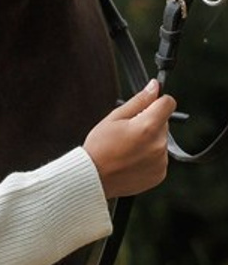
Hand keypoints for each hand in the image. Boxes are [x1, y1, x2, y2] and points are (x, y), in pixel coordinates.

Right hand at [83, 79, 175, 198]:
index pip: (168, 103)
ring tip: (127, 147)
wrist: (95, 177)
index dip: (157, 100)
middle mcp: (159, 144)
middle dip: (149, 122)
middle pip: (163, 122)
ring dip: (149, 140)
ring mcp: (161, 161)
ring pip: (161, 140)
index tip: (148, 104)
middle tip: (127, 131)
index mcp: (147, 127)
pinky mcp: (160, 173)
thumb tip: (153, 87)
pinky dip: (149, 155)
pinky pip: (159, 157)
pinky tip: (131, 158)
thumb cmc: (100, 146)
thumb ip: (138, 101)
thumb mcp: (114, 117)